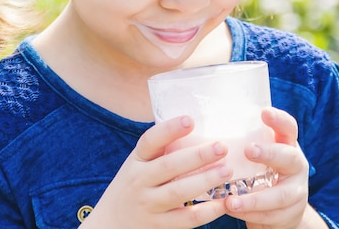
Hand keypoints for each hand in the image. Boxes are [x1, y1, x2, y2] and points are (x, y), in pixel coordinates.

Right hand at [81, 116, 231, 228]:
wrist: (111, 223)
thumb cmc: (135, 185)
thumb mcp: (140, 164)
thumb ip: (162, 150)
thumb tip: (197, 124)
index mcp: (137, 160)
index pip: (150, 141)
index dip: (169, 129)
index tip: (190, 120)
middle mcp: (139, 181)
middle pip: (169, 166)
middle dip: (197, 156)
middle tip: (221, 147)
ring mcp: (148, 205)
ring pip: (178, 192)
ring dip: (204, 181)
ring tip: (227, 170)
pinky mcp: (158, 226)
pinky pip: (186, 219)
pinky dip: (207, 211)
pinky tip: (224, 202)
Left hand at [225, 107, 323, 228]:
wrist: (282, 212)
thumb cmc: (261, 175)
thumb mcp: (258, 158)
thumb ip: (242, 144)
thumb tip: (199, 130)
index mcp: (287, 146)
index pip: (288, 127)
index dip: (279, 119)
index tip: (264, 112)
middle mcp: (296, 166)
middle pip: (289, 157)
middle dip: (269, 153)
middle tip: (248, 150)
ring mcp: (297, 191)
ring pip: (280, 195)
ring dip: (254, 199)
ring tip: (231, 201)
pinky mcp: (291, 214)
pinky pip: (271, 216)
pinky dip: (250, 215)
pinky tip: (232, 210)